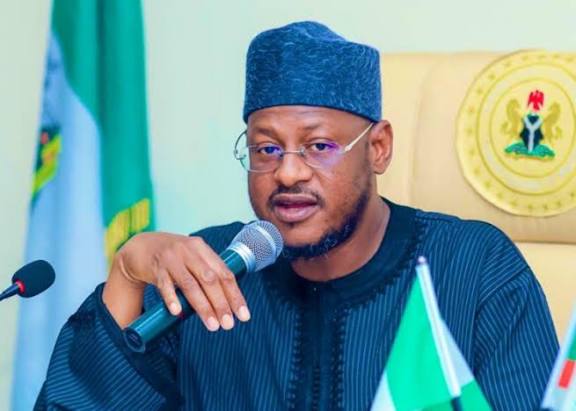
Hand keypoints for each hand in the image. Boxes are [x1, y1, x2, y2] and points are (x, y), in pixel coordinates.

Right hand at [103, 232, 249, 331]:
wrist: (141, 246)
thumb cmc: (174, 258)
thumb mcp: (193, 259)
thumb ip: (208, 275)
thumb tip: (227, 305)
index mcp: (203, 249)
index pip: (225, 274)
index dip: (235, 295)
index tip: (243, 316)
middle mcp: (189, 251)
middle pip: (210, 280)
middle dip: (221, 303)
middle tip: (228, 324)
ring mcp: (172, 259)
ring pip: (190, 285)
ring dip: (203, 307)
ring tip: (212, 325)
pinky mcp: (155, 268)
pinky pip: (164, 285)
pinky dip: (172, 298)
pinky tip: (178, 312)